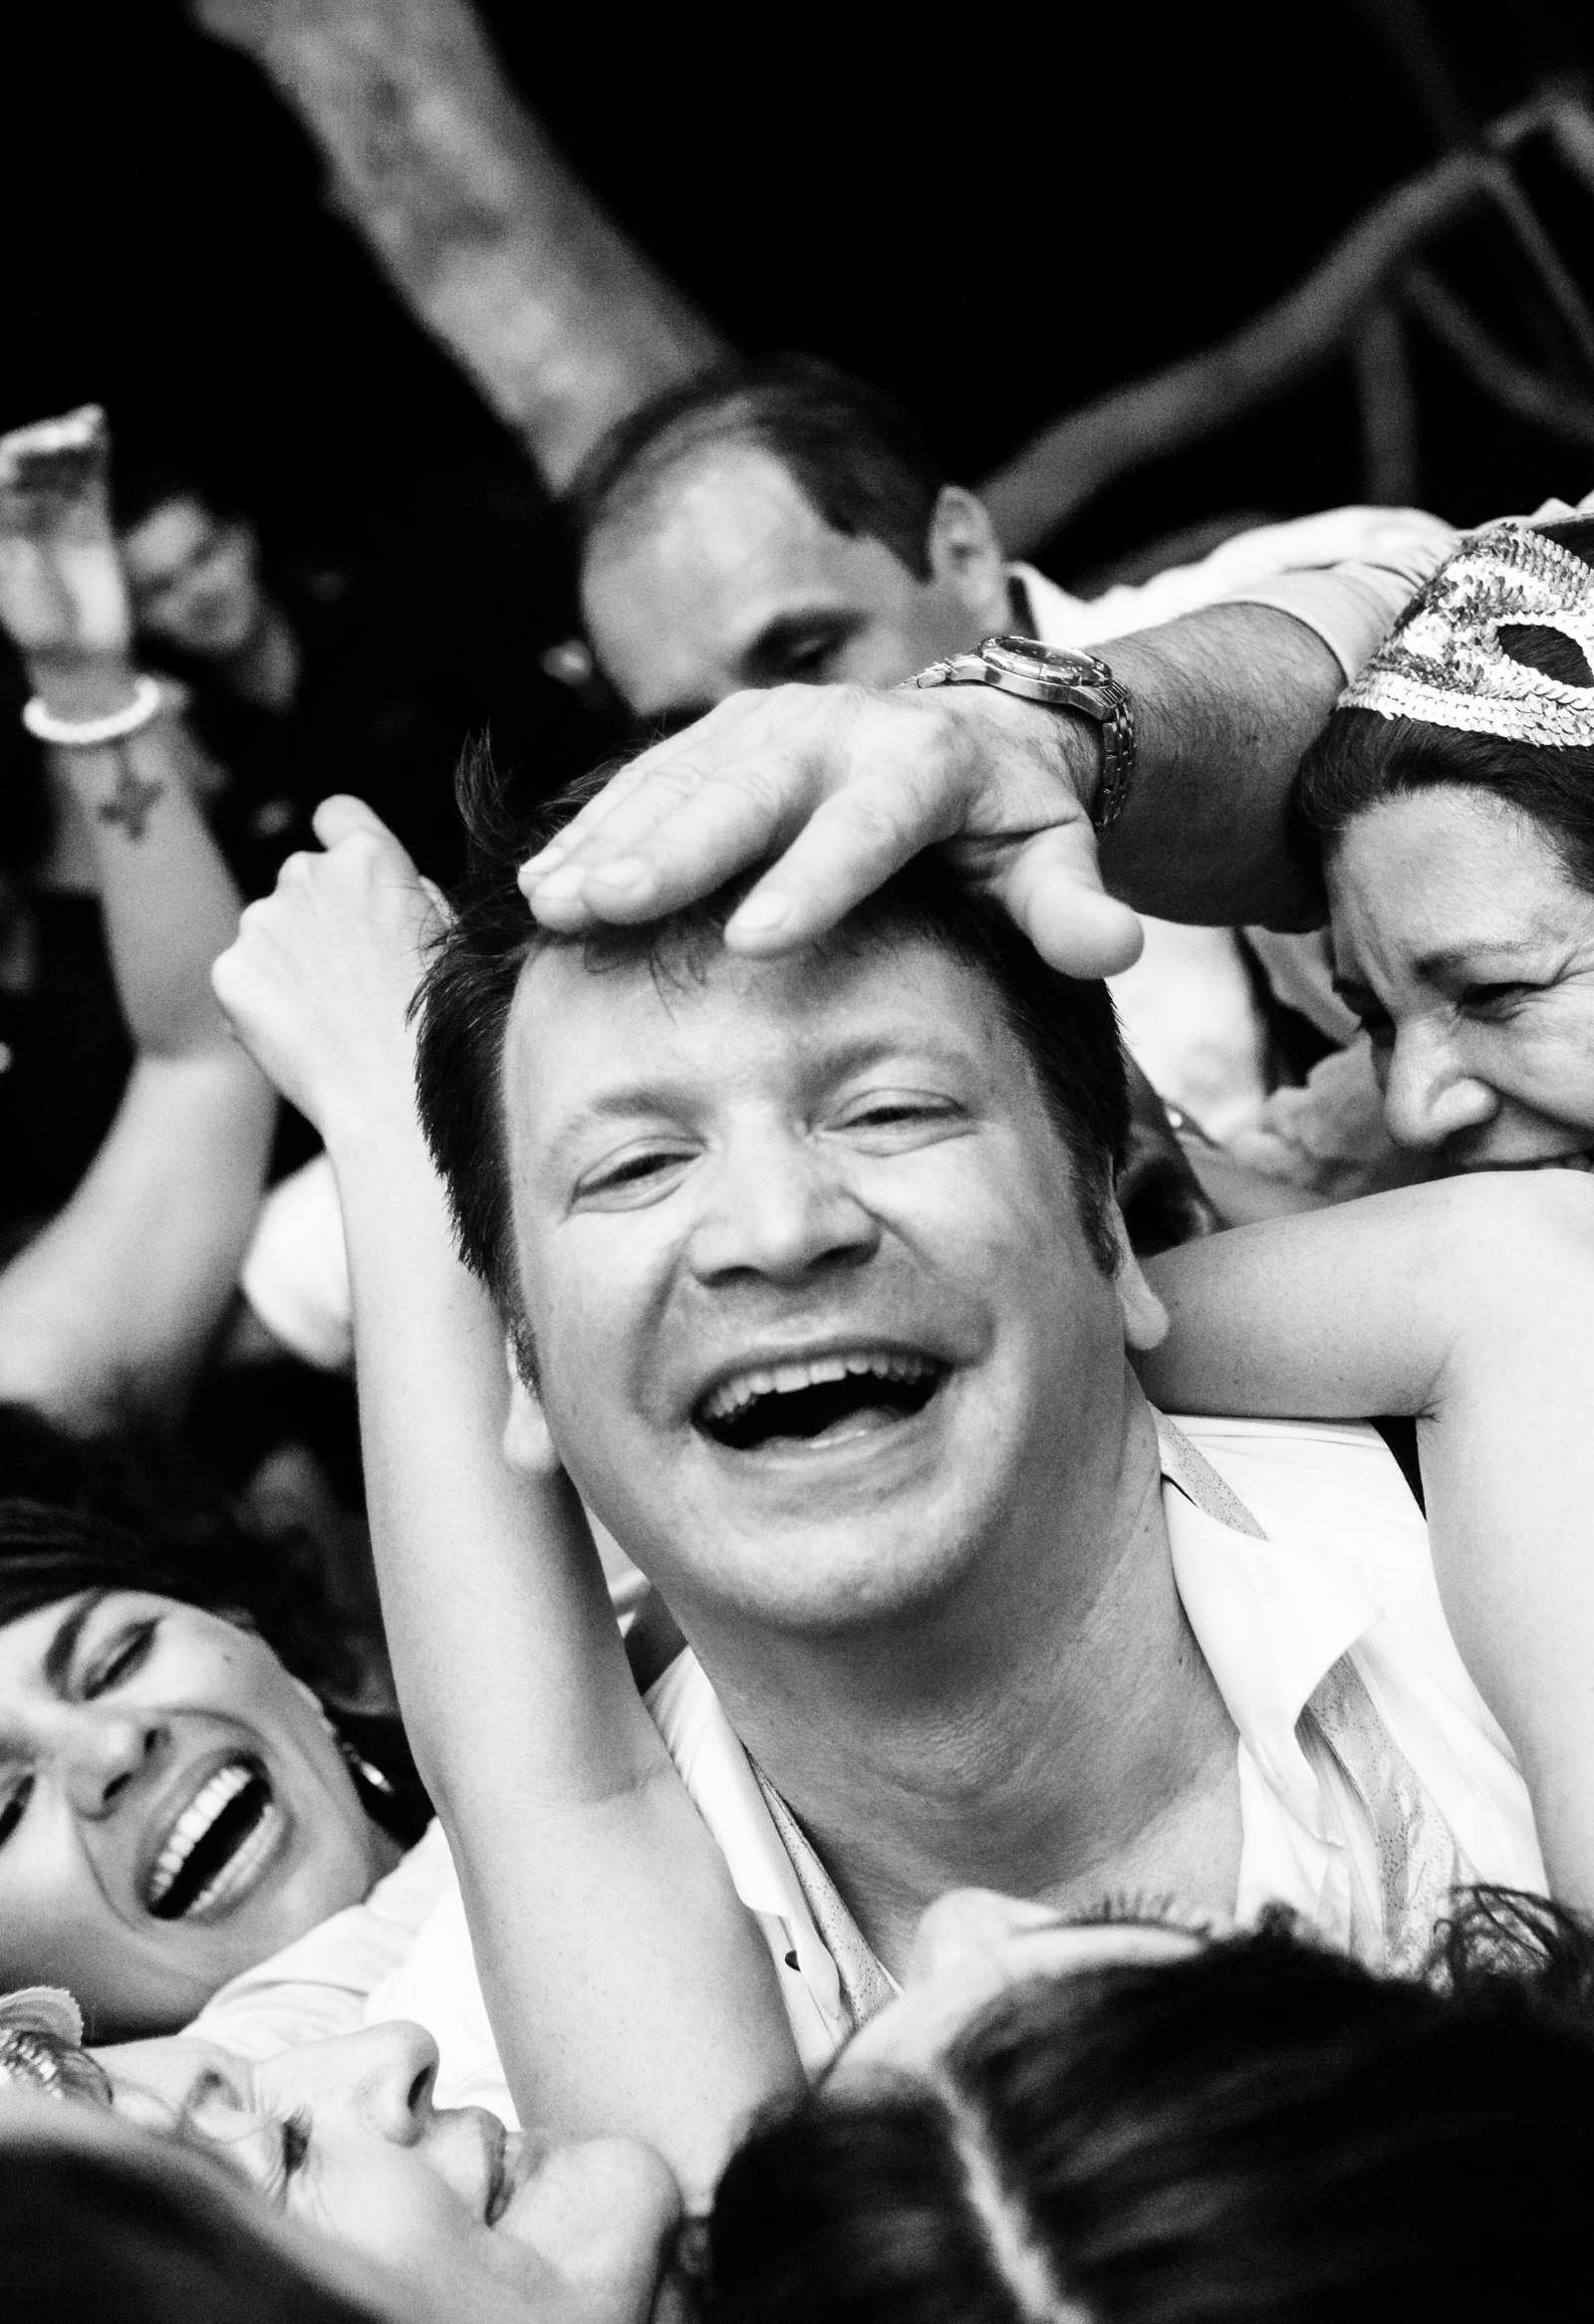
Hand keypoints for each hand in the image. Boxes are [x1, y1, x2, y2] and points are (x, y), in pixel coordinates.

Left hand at [0, 406, 135, 685]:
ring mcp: (56, 511)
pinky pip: (91, 478)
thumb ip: (14, 541)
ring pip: (59, 464)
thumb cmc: (39, 626)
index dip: (5, 464)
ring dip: (68, 441)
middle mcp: (20, 509)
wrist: (80, 654)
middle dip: (41, 446)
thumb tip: (9, 490)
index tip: (15, 464)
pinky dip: (96, 453)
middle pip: (26, 463)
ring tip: (84, 428)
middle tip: (62, 440)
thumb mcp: (18, 583)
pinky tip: (99, 428)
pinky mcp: (91, 518)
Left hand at [212, 796, 442, 1139]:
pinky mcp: (229, 970)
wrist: (392, 1097)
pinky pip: (244, 975)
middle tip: (351, 977)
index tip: (349, 876)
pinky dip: (263, 1000)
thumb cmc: (438, 1023)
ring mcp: (261, 921)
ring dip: (290, 958)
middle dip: (320, 914)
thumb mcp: (447, 940)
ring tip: (329, 1016)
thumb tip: (373, 886)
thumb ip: (402, 895)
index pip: (338, 815)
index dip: (343, 843)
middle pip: (303, 878)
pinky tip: (301, 1036)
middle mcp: (306, 874)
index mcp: (370, 858)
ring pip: (270, 928)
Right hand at [519, 681, 1144, 977]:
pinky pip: (647, 783)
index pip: (868, 823)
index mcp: (924, 762)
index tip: (757, 941)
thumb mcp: (1056, 858)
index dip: (813, 879)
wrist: (973, 733)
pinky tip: (543, 883)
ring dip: (610, 842)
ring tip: (552, 903)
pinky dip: (595, 831)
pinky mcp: (718, 736)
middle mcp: (835, 729)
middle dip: (675, 849)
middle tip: (609, 908)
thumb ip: (1072, 906)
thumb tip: (1113, 948)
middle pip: (749, 789)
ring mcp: (766, 726)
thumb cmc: (1011, 822)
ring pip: (679, 782)